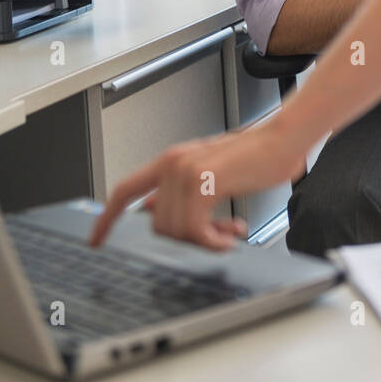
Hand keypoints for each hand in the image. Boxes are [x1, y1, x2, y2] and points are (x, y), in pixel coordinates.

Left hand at [88, 117, 307, 251]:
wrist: (283, 139)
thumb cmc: (256, 157)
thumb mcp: (210, 174)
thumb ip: (181, 191)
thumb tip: (153, 211)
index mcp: (171, 160)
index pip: (125, 190)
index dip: (107, 218)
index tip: (97, 240)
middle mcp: (173, 163)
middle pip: (157, 224)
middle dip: (188, 238)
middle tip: (218, 236)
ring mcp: (185, 171)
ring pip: (176, 230)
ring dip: (205, 240)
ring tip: (229, 232)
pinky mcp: (202, 182)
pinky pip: (195, 230)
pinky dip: (214, 242)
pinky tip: (233, 234)